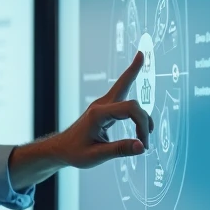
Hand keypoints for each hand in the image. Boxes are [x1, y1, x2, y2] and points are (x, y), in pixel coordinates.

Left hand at [50, 51, 153, 168]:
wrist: (61, 149)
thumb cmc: (75, 152)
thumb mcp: (96, 156)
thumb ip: (119, 150)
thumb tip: (142, 147)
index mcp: (98, 114)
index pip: (130, 109)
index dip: (143, 124)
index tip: (144, 144)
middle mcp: (101, 105)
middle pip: (123, 83)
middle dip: (134, 71)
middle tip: (142, 54)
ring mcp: (102, 106)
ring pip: (123, 89)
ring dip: (140, 101)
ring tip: (149, 130)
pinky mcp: (105, 111)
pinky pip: (122, 98)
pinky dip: (133, 99)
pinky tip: (139, 97)